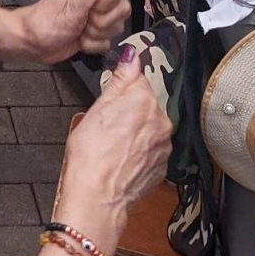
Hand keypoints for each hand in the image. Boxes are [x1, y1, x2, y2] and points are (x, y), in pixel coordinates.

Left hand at [15, 0, 129, 64]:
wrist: (34, 43)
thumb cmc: (45, 21)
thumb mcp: (70, 5)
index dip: (106, 5)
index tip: (89, 9)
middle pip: (122, 9)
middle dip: (102, 22)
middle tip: (83, 20)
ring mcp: (98, 11)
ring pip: (117, 26)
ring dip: (96, 34)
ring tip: (79, 29)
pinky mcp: (98, 28)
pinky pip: (110, 41)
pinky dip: (94, 44)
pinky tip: (80, 38)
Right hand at [56, 50, 171, 236]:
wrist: (98, 197)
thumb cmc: (90, 155)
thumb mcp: (97, 109)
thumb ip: (120, 79)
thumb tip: (131, 57)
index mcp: (144, 100)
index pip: (137, 79)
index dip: (120, 87)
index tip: (110, 97)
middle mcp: (161, 121)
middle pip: (145, 103)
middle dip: (129, 109)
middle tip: (106, 124)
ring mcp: (164, 146)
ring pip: (149, 127)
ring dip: (136, 130)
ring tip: (113, 144)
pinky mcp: (163, 166)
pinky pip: (152, 149)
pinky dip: (140, 150)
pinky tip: (122, 158)